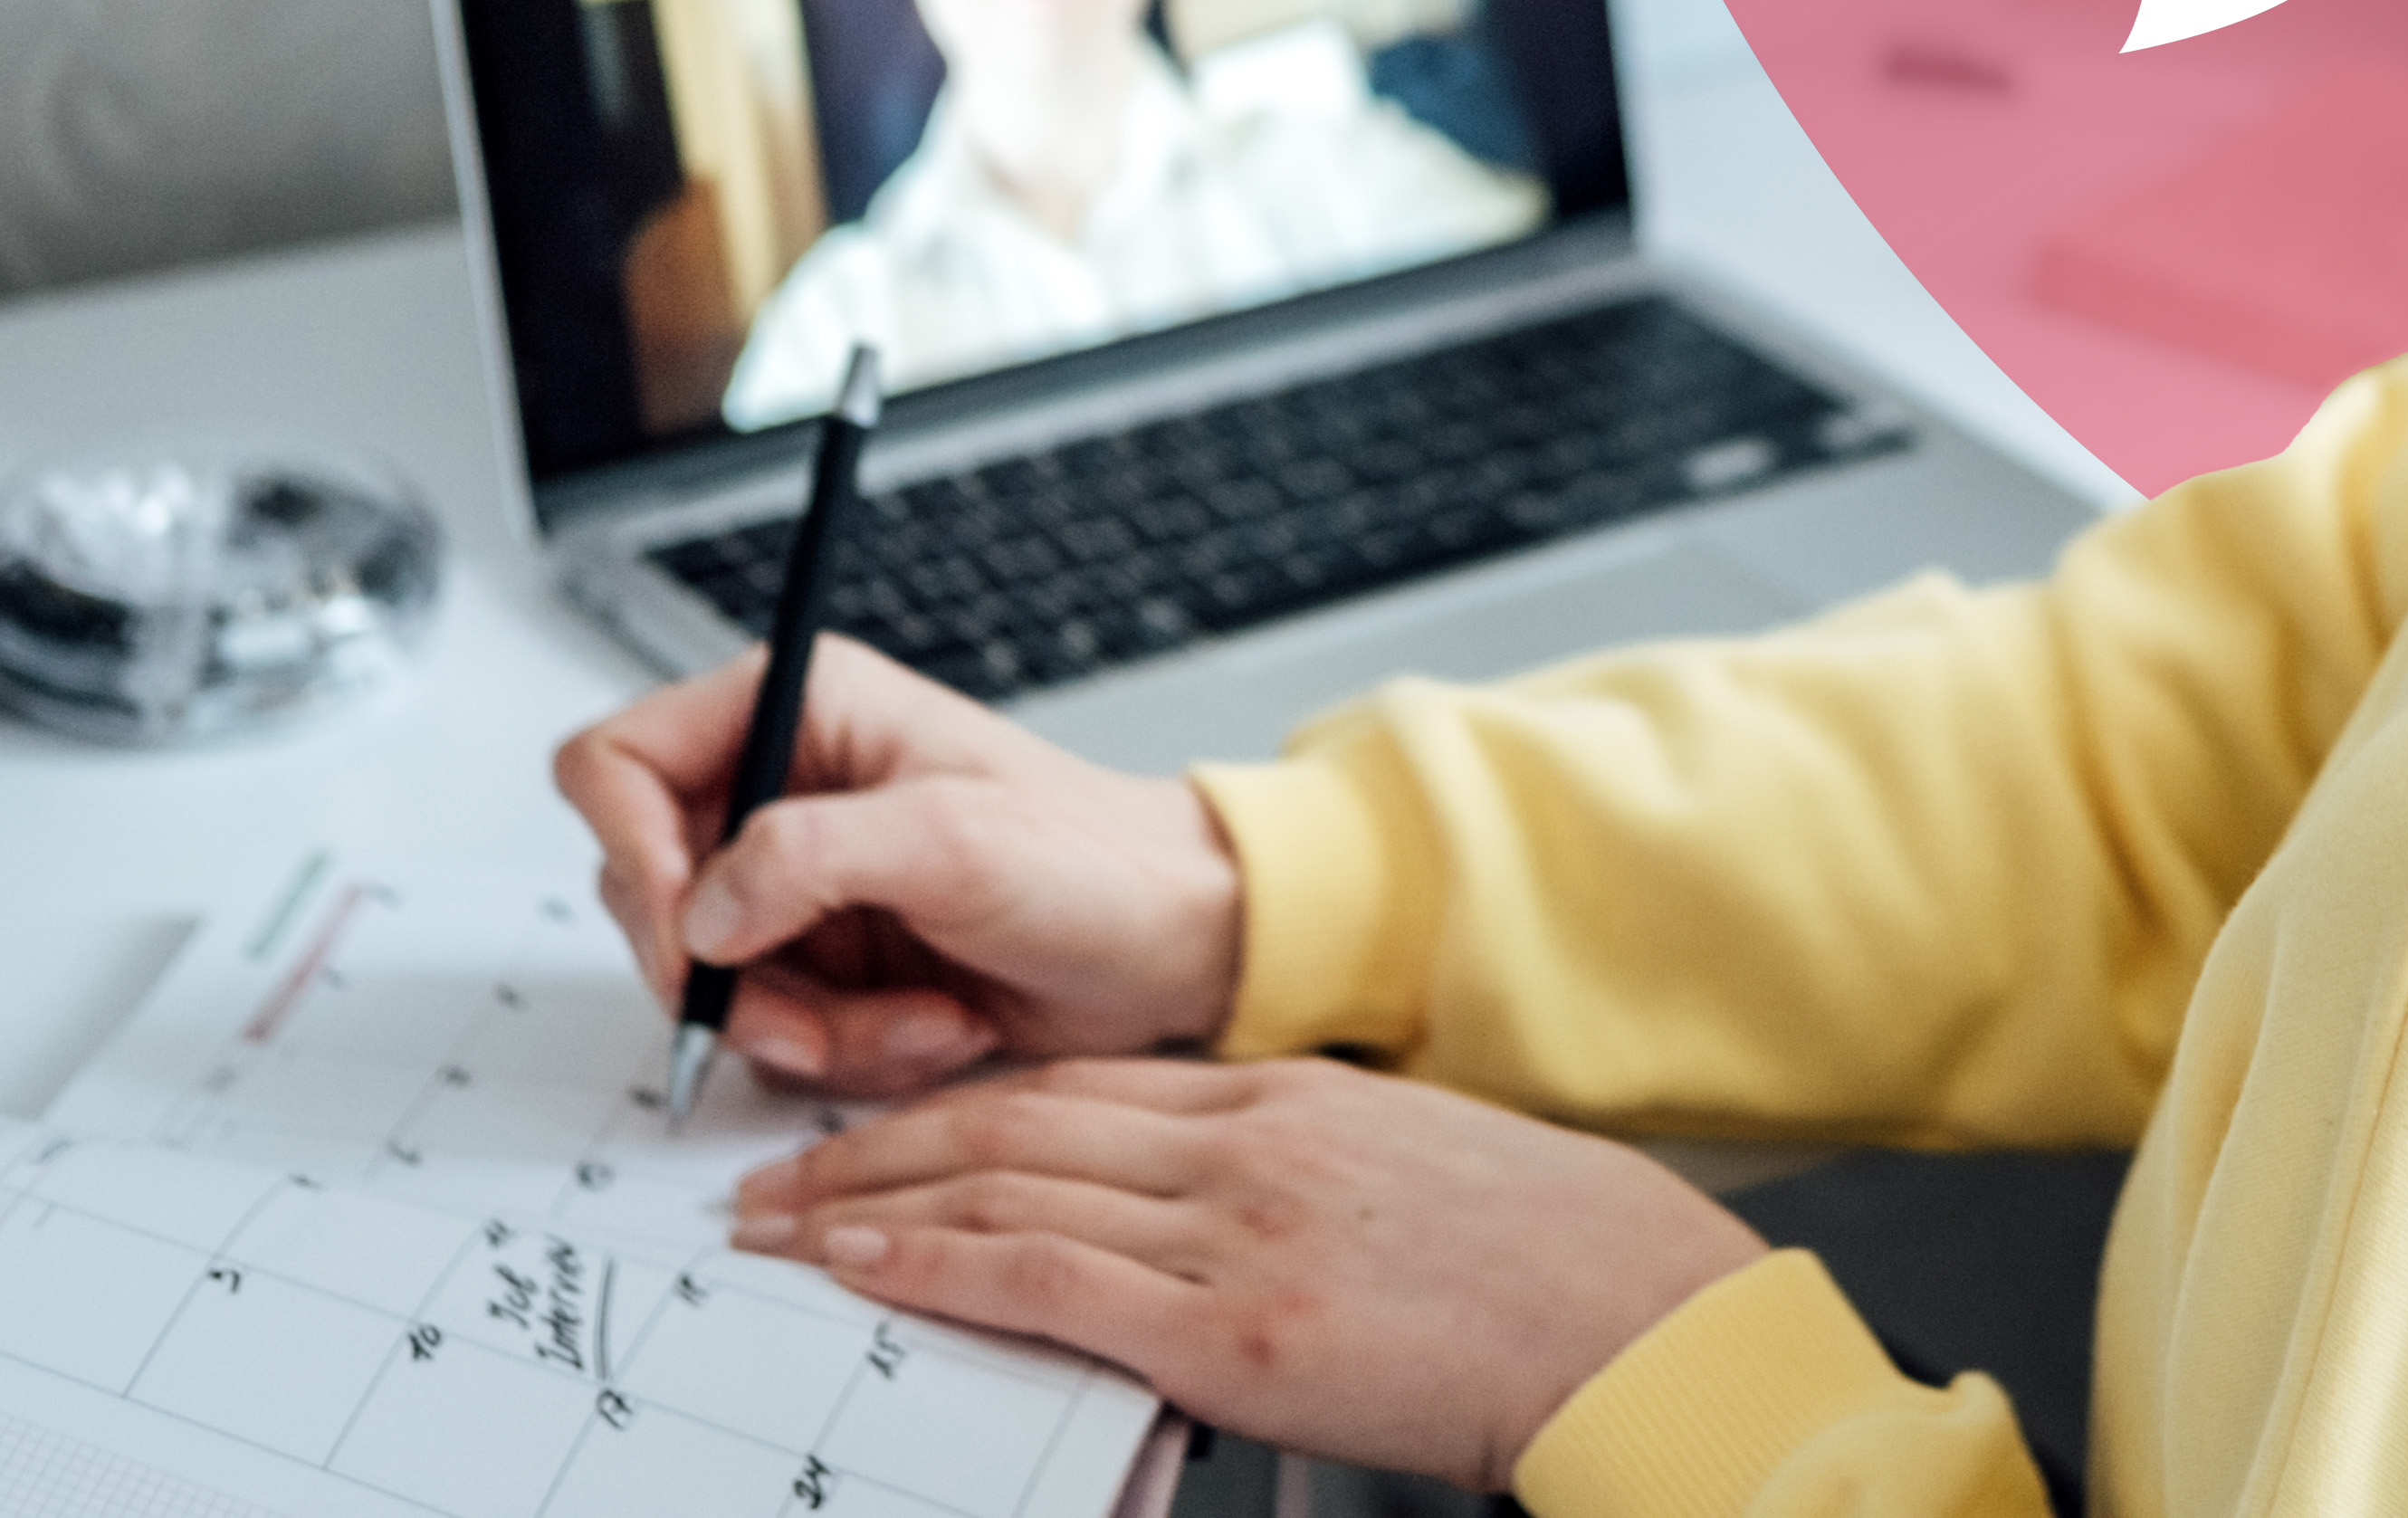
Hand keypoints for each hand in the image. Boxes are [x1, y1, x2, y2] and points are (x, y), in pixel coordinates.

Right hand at [551, 638, 1243, 1093]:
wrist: (1174, 943)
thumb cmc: (1093, 858)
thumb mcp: (955, 838)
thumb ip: (810, 856)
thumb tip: (698, 912)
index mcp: (798, 708)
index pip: (617, 765)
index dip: (630, 855)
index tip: (691, 940)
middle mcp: (780, 788)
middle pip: (646, 895)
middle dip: (735, 981)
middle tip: (818, 1020)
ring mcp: (795, 882)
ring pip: (707, 983)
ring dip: (809, 1027)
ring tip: (922, 1020)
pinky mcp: (822, 958)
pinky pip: (769, 1030)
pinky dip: (848, 1049)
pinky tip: (936, 1026)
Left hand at [727, 1055, 1770, 1495]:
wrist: (1630, 1315)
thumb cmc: (1541, 1264)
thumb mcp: (1398, 1182)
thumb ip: (1285, 1178)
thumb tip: (1187, 1212)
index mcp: (1282, 1103)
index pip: (1073, 1081)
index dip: (951, 1100)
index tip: (874, 1124)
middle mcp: (1241, 1146)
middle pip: (1015, 1119)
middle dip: (876, 1142)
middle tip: (777, 1167)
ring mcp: (1231, 1229)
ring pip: (1006, 1182)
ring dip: (870, 1198)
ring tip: (784, 1219)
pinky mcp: (1230, 1325)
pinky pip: (1044, 1274)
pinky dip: (936, 1262)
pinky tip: (867, 1264)